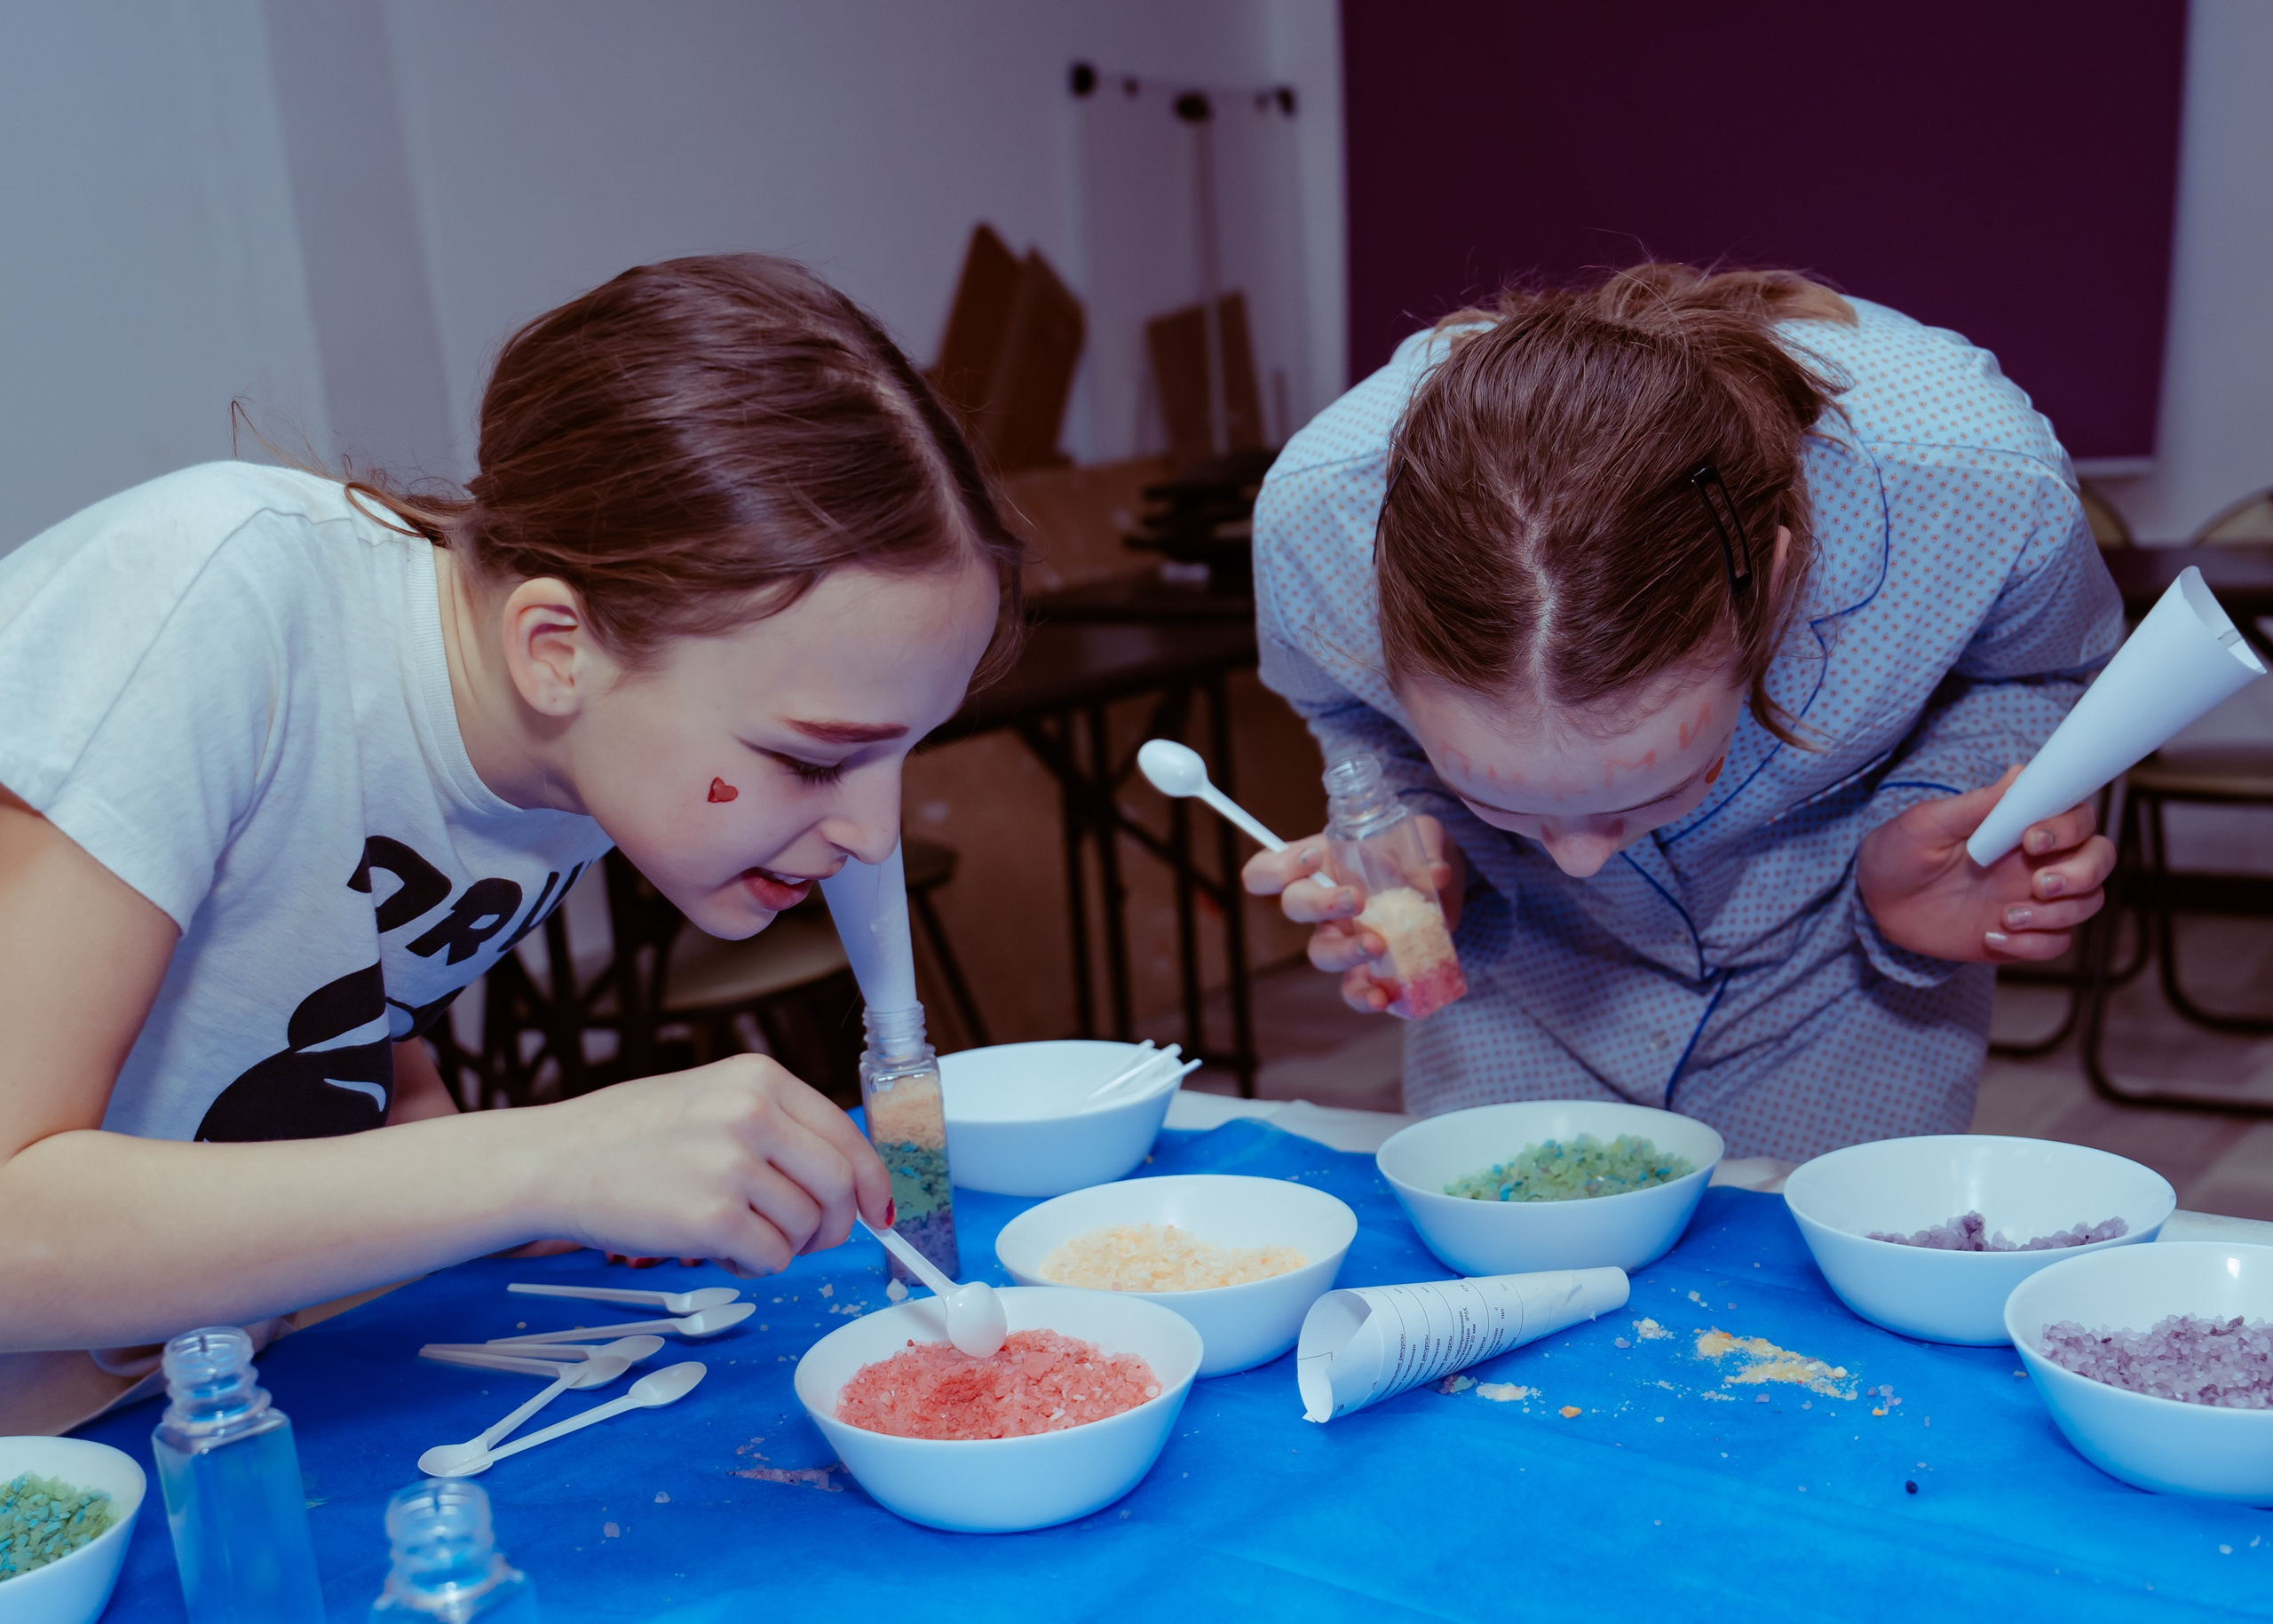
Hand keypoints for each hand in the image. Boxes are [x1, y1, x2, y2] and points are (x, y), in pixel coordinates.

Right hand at [535, 1053, 891, 1278]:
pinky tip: (720, 1248)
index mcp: (759, 1078)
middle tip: (810, 1239)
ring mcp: (733, 1164)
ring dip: (785, 1246)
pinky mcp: (712, 1217)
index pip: (846, 1135)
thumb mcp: (711, 1099)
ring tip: (739, 1234)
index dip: (870, 1182)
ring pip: (807, 1225)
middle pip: (839, 1184)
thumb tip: (845, 1180)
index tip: (877, 1210)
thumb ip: (777, 1128)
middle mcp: (753, 1112)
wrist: (553, 1162)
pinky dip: (757, 1266)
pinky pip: (773, 1257)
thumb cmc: (628, 1136)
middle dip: (836, 1224)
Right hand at [1242, 815, 1461, 1013]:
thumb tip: (1436, 873)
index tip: (1314, 858)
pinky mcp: (1369, 968)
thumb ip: (1429, 848)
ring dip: (1343, 952)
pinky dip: (1363, 996)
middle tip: (1356, 899)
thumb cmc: (1419, 851)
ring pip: (1320, 953)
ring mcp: (1342, 939)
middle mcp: (1322, 904)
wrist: (1444, 887)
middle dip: (1319, 903)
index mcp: (1321, 864)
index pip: (1268, 868)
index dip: (1277, 867)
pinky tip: (1382, 997)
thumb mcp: (1425, 835)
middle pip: (1292, 906)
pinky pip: (1353, 988)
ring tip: (1376, 946)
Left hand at [1857, 766, 2113, 962]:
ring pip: (2088, 903)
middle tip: (2038, 883)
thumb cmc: (1900, 851)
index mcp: (2020, 825)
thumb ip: (1976, 805)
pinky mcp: (2022, 934)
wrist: (1876, 902)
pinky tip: (1990, 937)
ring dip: (2057, 914)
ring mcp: (2033, 897)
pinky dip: (2032, 945)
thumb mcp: (1928, 824)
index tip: (2031, 839)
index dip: (2069, 828)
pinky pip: (2056, 943)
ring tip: (2005, 916)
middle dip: (2081, 874)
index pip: (2077, 817)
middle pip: (2099, 860)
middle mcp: (2037, 859)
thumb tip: (2020, 773)